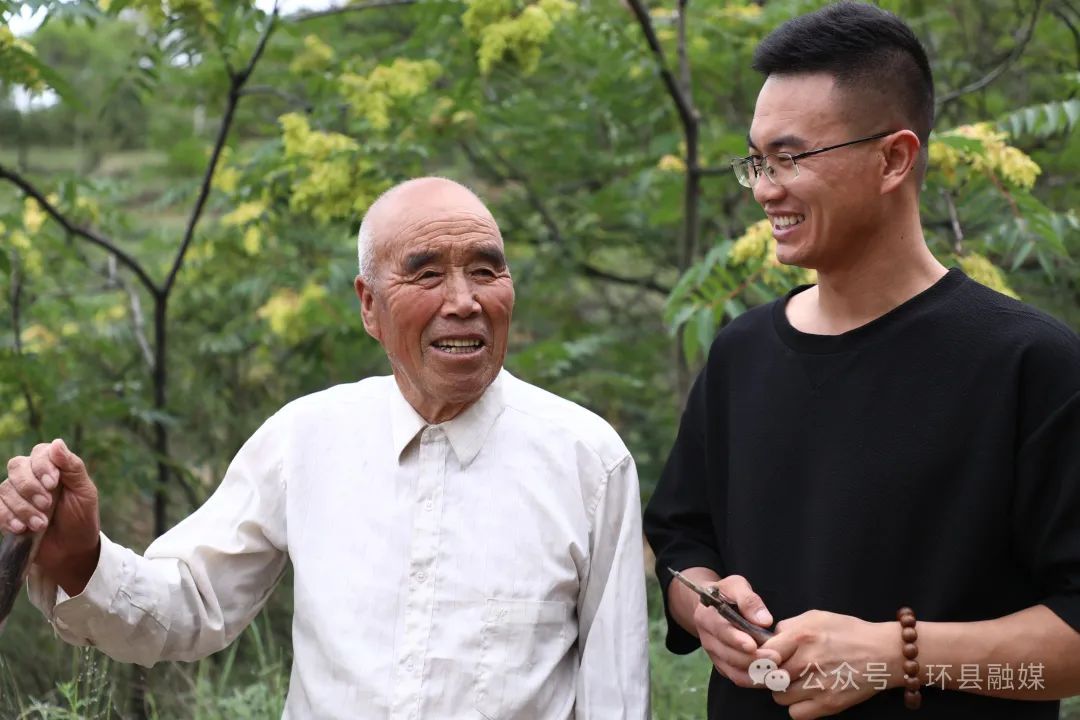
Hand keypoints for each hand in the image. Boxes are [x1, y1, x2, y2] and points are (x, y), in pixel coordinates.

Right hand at [1, 439, 100, 592]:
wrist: (71, 549)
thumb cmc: (81, 517)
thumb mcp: (84, 492)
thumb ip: (72, 467)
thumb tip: (57, 443)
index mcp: (53, 465)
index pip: (39, 453)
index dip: (43, 466)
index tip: (53, 484)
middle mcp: (31, 475)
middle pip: (17, 467)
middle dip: (30, 487)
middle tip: (47, 505)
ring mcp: (16, 494)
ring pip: (5, 489)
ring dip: (23, 508)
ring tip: (41, 524)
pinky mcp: (6, 511)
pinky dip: (6, 517)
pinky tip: (20, 528)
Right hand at [693, 575, 774, 687]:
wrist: (713, 606)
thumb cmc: (727, 594)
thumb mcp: (736, 585)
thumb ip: (749, 600)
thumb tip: (764, 621)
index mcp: (706, 617)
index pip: (720, 631)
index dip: (736, 640)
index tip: (754, 645)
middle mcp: (708, 639)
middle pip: (728, 655)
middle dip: (753, 659)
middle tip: (777, 658)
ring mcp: (715, 655)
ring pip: (733, 671)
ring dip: (756, 674)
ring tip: (777, 671)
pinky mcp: (723, 665)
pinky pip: (738, 678)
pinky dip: (755, 681)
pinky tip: (773, 677)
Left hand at [756, 610, 901, 718]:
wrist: (884, 653)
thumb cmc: (849, 632)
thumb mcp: (816, 617)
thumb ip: (788, 627)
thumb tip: (768, 639)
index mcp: (801, 637)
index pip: (762, 654)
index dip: (760, 658)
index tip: (764, 660)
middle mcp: (806, 661)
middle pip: (767, 677)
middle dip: (771, 674)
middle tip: (781, 670)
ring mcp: (817, 685)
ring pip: (778, 696)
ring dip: (783, 691)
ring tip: (796, 681)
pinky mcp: (828, 704)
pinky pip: (795, 713)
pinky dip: (797, 707)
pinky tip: (806, 695)